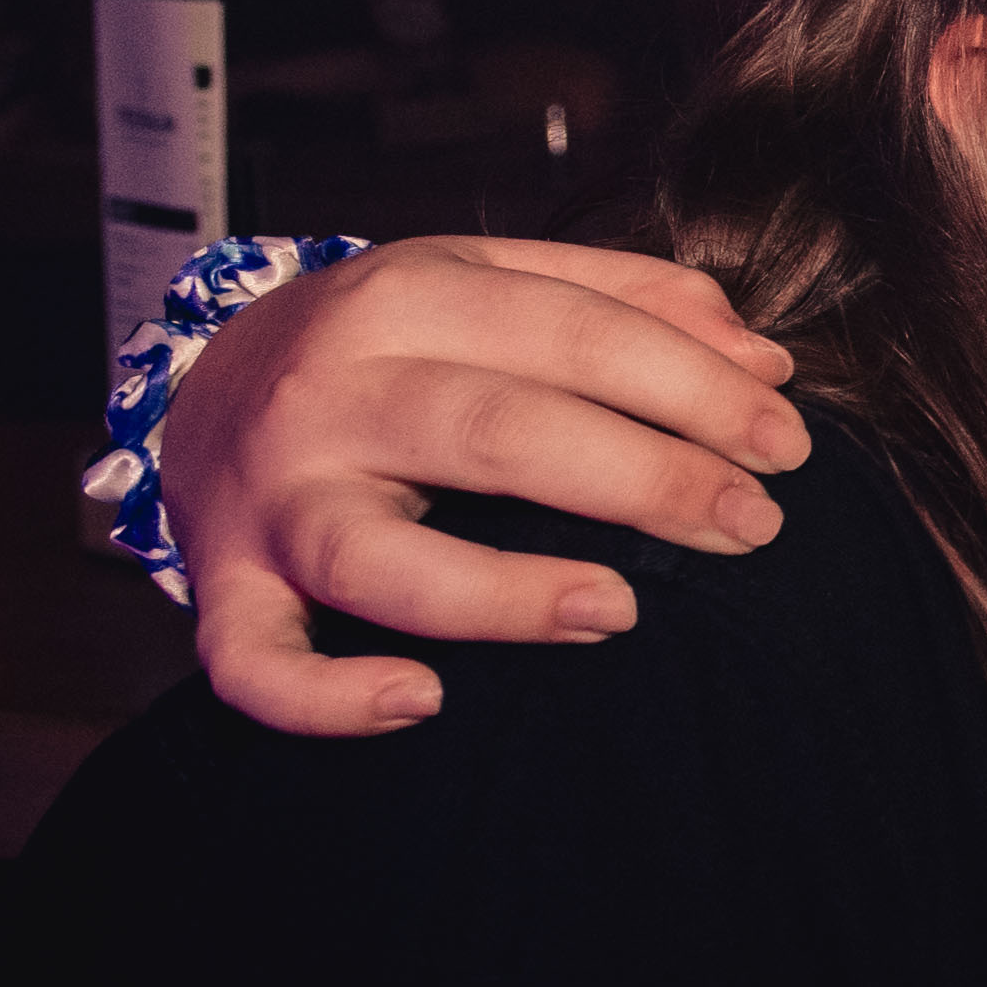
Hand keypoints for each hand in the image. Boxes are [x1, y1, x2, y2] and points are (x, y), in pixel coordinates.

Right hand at [163, 235, 806, 737]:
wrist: (199, 389)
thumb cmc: (388, 347)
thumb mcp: (490, 283)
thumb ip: (630, 301)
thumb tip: (765, 364)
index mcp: (405, 296)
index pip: (573, 332)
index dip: (694, 388)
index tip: (787, 445)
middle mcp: (331, 393)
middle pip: (495, 431)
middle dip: (644, 479)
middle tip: (754, 526)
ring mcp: (271, 498)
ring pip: (379, 555)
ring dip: (504, 592)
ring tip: (620, 611)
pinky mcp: (227, 590)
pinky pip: (255, 662)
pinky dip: (326, 697)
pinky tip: (422, 704)